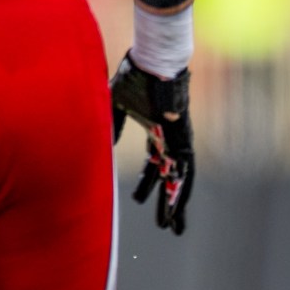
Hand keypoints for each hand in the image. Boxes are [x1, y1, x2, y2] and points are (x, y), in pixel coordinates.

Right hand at [110, 56, 193, 233]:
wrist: (153, 62)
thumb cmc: (135, 77)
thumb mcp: (115, 105)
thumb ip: (112, 125)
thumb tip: (103, 144)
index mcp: (155, 132)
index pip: (153, 164)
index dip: (147, 183)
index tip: (138, 200)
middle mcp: (169, 139)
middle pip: (169, 177)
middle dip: (166, 200)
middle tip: (165, 224)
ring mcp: (179, 140)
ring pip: (181, 178)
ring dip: (176, 203)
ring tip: (172, 227)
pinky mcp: (184, 139)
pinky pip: (186, 170)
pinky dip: (182, 189)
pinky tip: (179, 207)